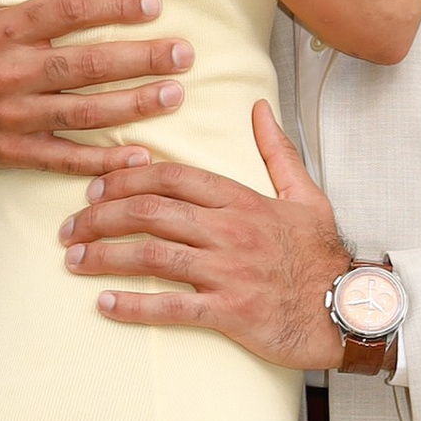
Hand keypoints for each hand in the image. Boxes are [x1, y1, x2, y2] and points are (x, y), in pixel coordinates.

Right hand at [0, 0, 195, 178]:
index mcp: (0, 32)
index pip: (63, 13)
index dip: (109, 7)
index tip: (153, 3)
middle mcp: (8, 74)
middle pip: (82, 65)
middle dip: (137, 59)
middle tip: (183, 53)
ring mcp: (13, 117)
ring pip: (82, 112)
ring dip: (132, 106)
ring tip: (175, 94)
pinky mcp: (15, 153)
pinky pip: (64, 159)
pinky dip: (102, 162)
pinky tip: (140, 156)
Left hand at [59, 104, 349, 367]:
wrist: (349, 310)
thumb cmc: (323, 256)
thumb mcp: (307, 195)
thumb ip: (278, 151)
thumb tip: (259, 107)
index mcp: (242, 200)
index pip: (172, 176)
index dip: (126, 178)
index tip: (96, 188)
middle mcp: (230, 231)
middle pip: (150, 211)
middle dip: (100, 216)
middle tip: (70, 227)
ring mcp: (228, 272)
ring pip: (151, 255)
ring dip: (104, 256)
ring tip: (74, 261)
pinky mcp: (229, 313)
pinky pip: (171, 307)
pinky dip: (132, 305)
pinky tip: (103, 305)